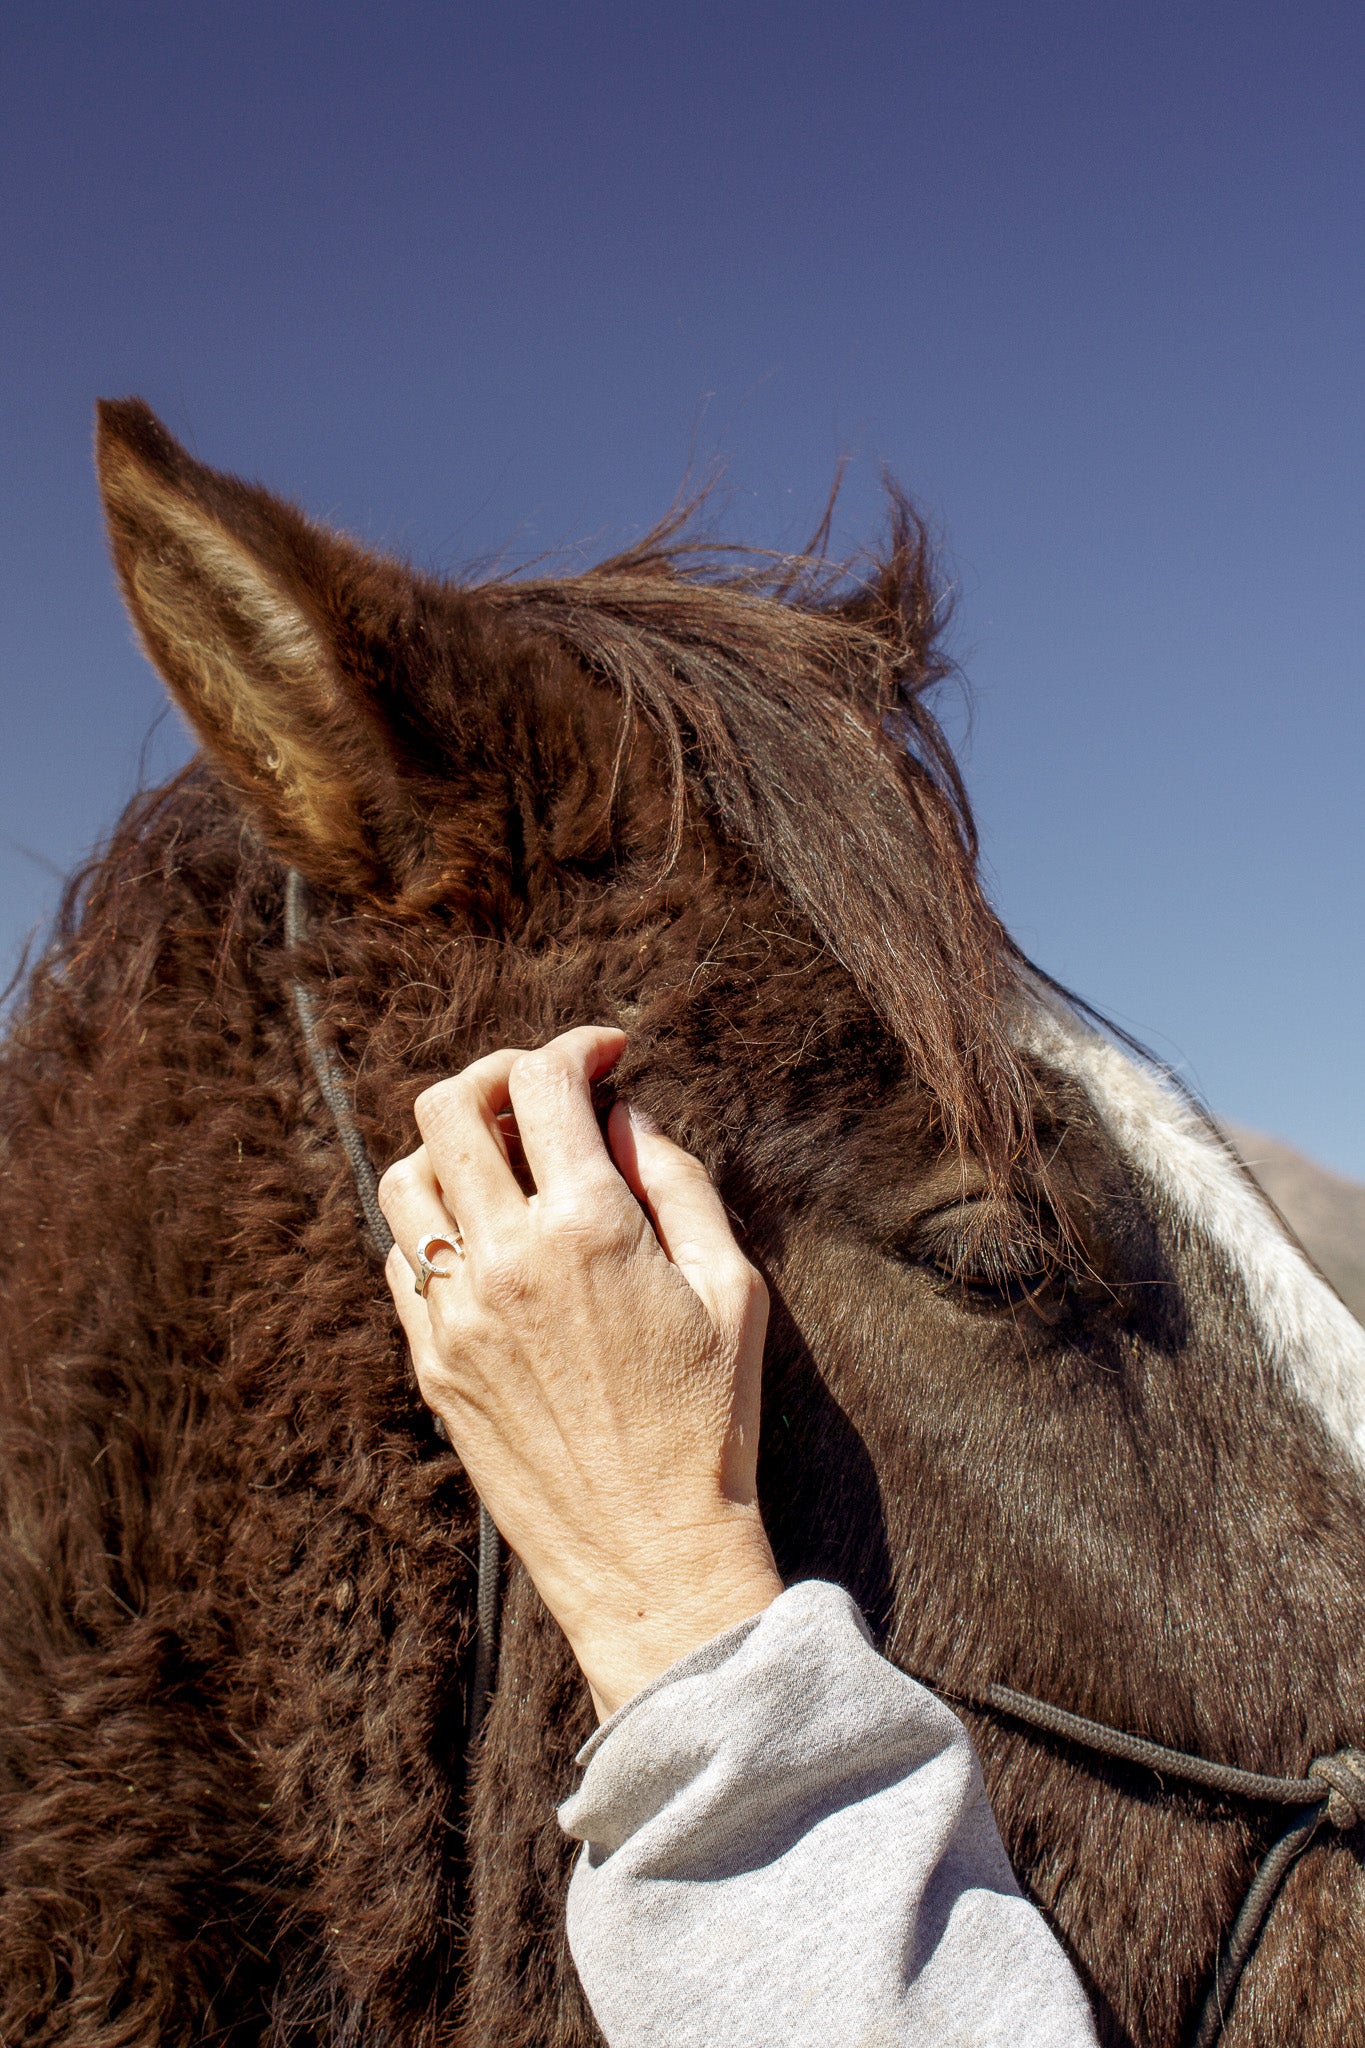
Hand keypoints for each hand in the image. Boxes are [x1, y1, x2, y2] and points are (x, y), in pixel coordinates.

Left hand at [377, 1026, 781, 1718]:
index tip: (606, 1055)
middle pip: (451, 1106)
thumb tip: (624, 1115)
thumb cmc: (710, 1422)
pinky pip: (401, 1259)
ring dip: (450, 1147)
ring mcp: (455, 1313)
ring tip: (504, 1162)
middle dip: (499, 1076)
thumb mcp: (730, 1287)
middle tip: (543, 1092)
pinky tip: (486, 1238)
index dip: (577, 1047)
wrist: (649, 1555)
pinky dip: (434, 1223)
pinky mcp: (431, 1363)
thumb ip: (675, 1181)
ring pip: (405, 1177)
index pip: (545, 1084)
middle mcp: (506, 1259)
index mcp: (588, 1229)